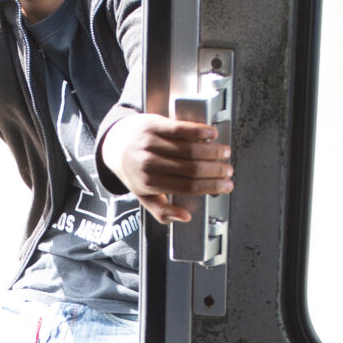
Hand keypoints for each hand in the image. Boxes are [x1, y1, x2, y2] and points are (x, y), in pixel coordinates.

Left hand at [102, 110, 231, 223]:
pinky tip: (211, 134)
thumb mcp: (144, 195)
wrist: (114, 144)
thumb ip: (163, 211)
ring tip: (224, 153)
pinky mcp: (153, 125)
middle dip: (216, 170)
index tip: (226, 185)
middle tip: (228, 170)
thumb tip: (185, 217)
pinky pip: (180, 128)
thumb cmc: (133, 171)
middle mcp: (149, 163)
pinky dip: (199, 131)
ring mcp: (151, 143)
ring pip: (189, 149)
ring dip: (212, 151)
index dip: (211, 187)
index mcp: (150, 183)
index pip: (188, 187)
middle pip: (192, 168)